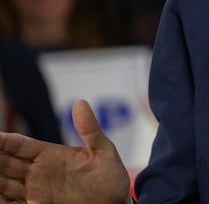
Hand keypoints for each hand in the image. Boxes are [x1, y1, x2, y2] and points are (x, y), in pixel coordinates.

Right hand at [0, 99, 129, 203]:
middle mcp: (38, 173)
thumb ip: (90, 129)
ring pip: (3, 184)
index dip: (3, 141)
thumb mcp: (103, 151)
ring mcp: (35, 191)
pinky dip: (2, 200)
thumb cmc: (110, 177)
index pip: (19, 145)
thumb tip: (80, 103)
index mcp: (50, 155)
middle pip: (5, 163)